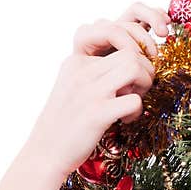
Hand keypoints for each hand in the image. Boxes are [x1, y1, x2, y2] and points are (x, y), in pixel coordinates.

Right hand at [23, 4, 167, 179]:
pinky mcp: (96, 114)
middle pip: (131, 51)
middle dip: (146, 68)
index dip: (135, 47)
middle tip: (138, 89)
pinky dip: (136, 111)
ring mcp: (89, 92)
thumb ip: (94, 70)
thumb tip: (130, 59)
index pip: (115, 34)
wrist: (44, 154)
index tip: (136, 68)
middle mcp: (81, 72)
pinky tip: (125, 120)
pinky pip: (134, 100)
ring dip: (145, 83)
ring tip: (135, 98)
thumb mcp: (71, 87)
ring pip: (135, 66)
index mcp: (76, 61)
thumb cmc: (63, 123)